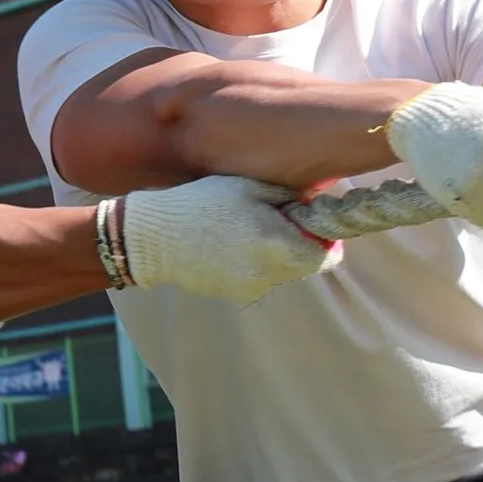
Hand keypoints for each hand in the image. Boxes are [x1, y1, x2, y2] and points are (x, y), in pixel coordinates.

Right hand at [116, 176, 343, 304]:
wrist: (154, 238)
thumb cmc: (202, 203)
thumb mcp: (249, 187)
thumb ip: (289, 197)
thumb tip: (315, 203)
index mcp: (276, 242)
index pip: (326, 257)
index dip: (328, 242)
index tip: (316, 226)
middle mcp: (268, 272)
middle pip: (305, 266)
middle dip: (301, 246)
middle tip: (281, 222)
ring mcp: (250, 286)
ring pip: (282, 273)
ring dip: (277, 255)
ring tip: (248, 231)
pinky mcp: (233, 293)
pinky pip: (258, 278)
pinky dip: (255, 264)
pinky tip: (231, 245)